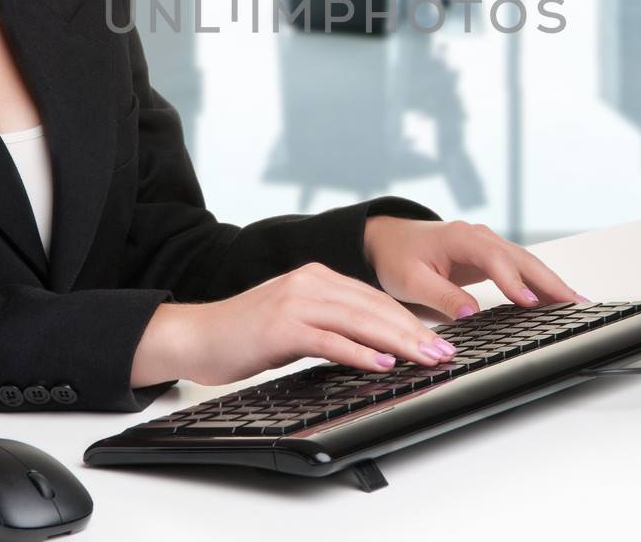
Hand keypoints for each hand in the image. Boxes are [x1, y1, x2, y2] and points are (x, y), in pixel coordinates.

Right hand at [129, 261, 458, 387]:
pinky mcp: (281, 326)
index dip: (411, 320)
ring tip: (426, 359)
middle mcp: (309, 282)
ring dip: (398, 342)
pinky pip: (329, 339)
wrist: (196, 335)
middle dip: (415, 332)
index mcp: (316, 277)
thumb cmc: (244, 334)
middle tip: (445, 353)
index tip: (439, 340)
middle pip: (374, 307)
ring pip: (359, 320)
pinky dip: (359, 352)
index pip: (375, 298)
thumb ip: (330, 325)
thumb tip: (375, 347)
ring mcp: (295, 301)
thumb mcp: (295, 322)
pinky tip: (381, 363)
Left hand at [362, 217, 588, 319]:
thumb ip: (442, 296)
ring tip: (577, 305)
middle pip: (522, 258)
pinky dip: (539, 284)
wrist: (389, 239)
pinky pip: (520, 269)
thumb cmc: (397, 256)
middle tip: (577, 304)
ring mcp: (488, 245)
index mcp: (461, 238)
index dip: (513, 280)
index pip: (495, 259)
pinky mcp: (490, 257)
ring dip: (551, 283)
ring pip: (527, 263)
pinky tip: (554, 300)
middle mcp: (480, 237)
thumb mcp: (411, 280)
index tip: (530, 302)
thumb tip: (470, 314)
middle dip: (550, 281)